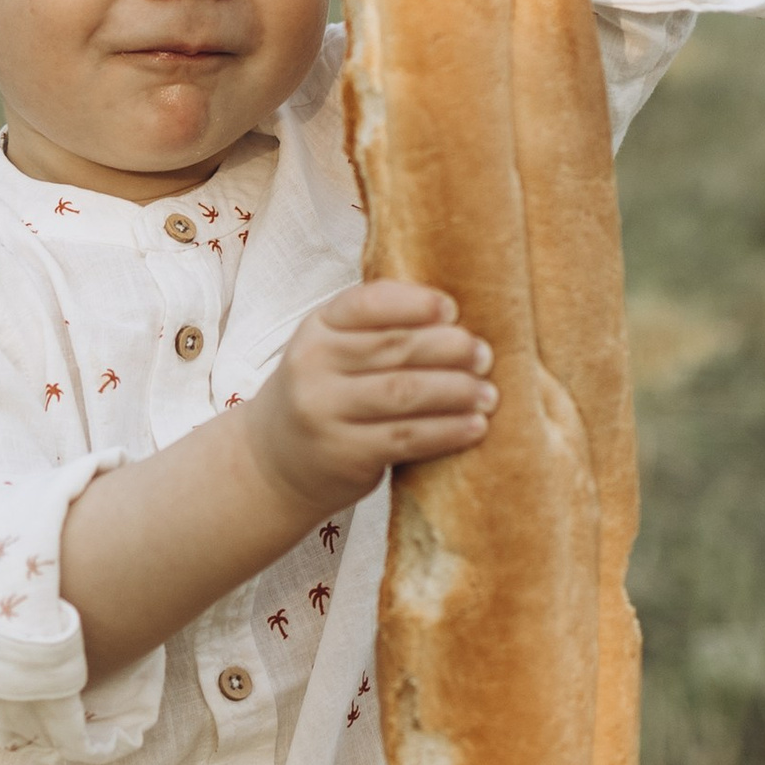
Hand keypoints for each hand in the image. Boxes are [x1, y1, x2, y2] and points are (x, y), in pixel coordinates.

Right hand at [243, 281, 496, 519]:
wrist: (276, 461)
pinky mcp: (344, 454)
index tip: (452, 309)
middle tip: (484, 355)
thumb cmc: (324, 395)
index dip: (415, 303)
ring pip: (404, 392)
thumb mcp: (332, 350)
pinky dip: (447, 431)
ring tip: (489, 394)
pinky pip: (407, 437)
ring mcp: (325, 411)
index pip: (367, 302)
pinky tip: (475, 426)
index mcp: (317, 327)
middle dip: (450, 348)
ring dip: (456, 391)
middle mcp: (314, 365)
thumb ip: (377, 331)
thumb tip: (458, 319)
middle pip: (395, 348)